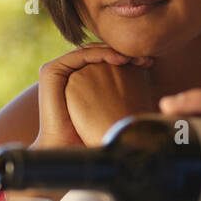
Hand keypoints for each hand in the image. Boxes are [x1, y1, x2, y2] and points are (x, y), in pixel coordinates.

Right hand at [35, 44, 152, 148]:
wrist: (71, 148)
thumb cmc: (93, 134)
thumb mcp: (112, 105)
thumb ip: (122, 89)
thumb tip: (149, 73)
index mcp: (79, 79)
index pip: (104, 61)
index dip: (126, 59)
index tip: (148, 63)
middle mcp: (68, 73)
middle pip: (98, 54)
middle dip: (122, 54)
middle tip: (145, 58)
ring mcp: (59, 70)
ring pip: (90, 53)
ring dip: (114, 52)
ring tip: (134, 58)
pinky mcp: (51, 71)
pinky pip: (80, 56)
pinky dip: (100, 54)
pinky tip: (119, 59)